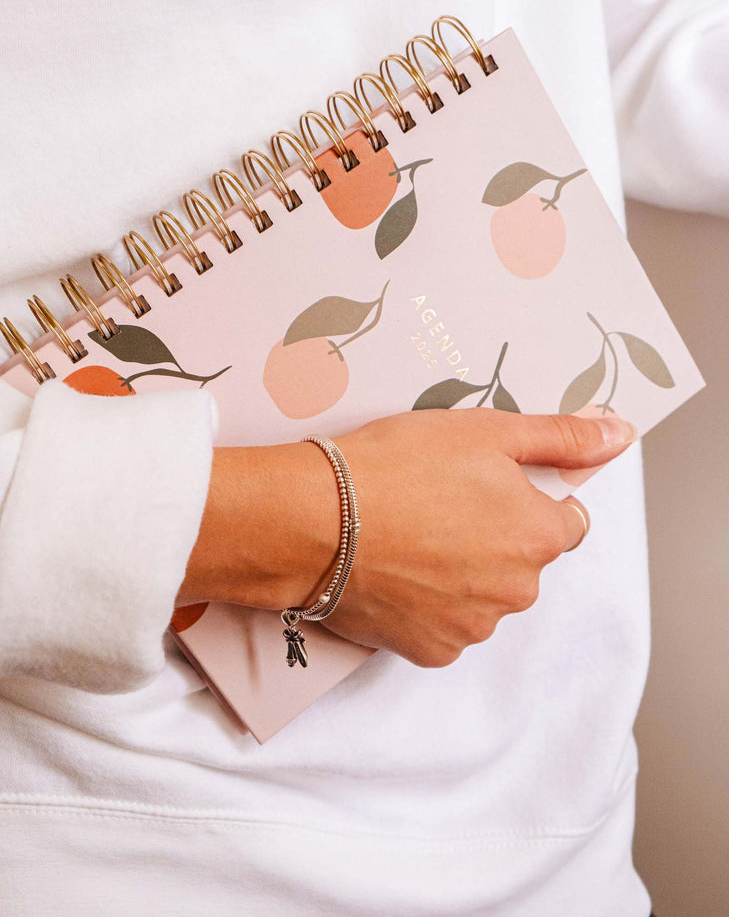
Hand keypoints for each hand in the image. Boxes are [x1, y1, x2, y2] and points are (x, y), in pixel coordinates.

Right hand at [180, 409, 634, 667]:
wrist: (314, 520)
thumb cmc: (395, 467)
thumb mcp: (486, 431)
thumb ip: (561, 436)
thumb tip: (617, 435)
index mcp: (538, 535)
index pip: (565, 522)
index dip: (528, 500)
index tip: (487, 487)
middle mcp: (516, 590)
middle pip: (522, 562)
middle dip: (494, 538)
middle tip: (438, 505)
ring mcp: (473, 625)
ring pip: (483, 595)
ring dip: (460, 573)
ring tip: (409, 536)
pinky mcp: (430, 649)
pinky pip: (444, 626)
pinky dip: (427, 604)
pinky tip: (395, 571)